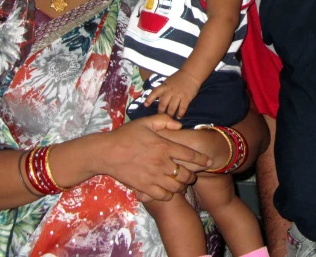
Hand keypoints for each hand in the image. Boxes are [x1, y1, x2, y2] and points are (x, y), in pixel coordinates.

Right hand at [93, 114, 210, 200]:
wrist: (106, 152)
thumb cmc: (125, 135)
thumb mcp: (145, 122)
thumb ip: (164, 121)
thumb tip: (179, 125)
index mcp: (164, 146)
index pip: (190, 155)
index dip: (202, 160)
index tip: (209, 162)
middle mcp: (161, 163)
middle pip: (186, 174)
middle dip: (192, 175)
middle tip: (191, 174)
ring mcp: (153, 176)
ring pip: (177, 187)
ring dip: (181, 185)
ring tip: (180, 183)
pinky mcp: (144, 187)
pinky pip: (163, 195)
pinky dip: (168, 194)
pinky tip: (167, 189)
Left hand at [145, 70, 200, 118]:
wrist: (191, 74)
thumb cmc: (178, 78)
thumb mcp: (168, 82)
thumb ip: (163, 90)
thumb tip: (158, 99)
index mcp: (165, 86)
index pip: (155, 92)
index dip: (149, 99)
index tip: (145, 105)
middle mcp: (170, 91)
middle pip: (163, 104)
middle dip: (161, 111)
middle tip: (161, 116)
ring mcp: (178, 95)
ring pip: (172, 108)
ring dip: (170, 114)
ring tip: (170, 118)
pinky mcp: (186, 98)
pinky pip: (182, 108)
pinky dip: (180, 114)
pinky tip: (179, 116)